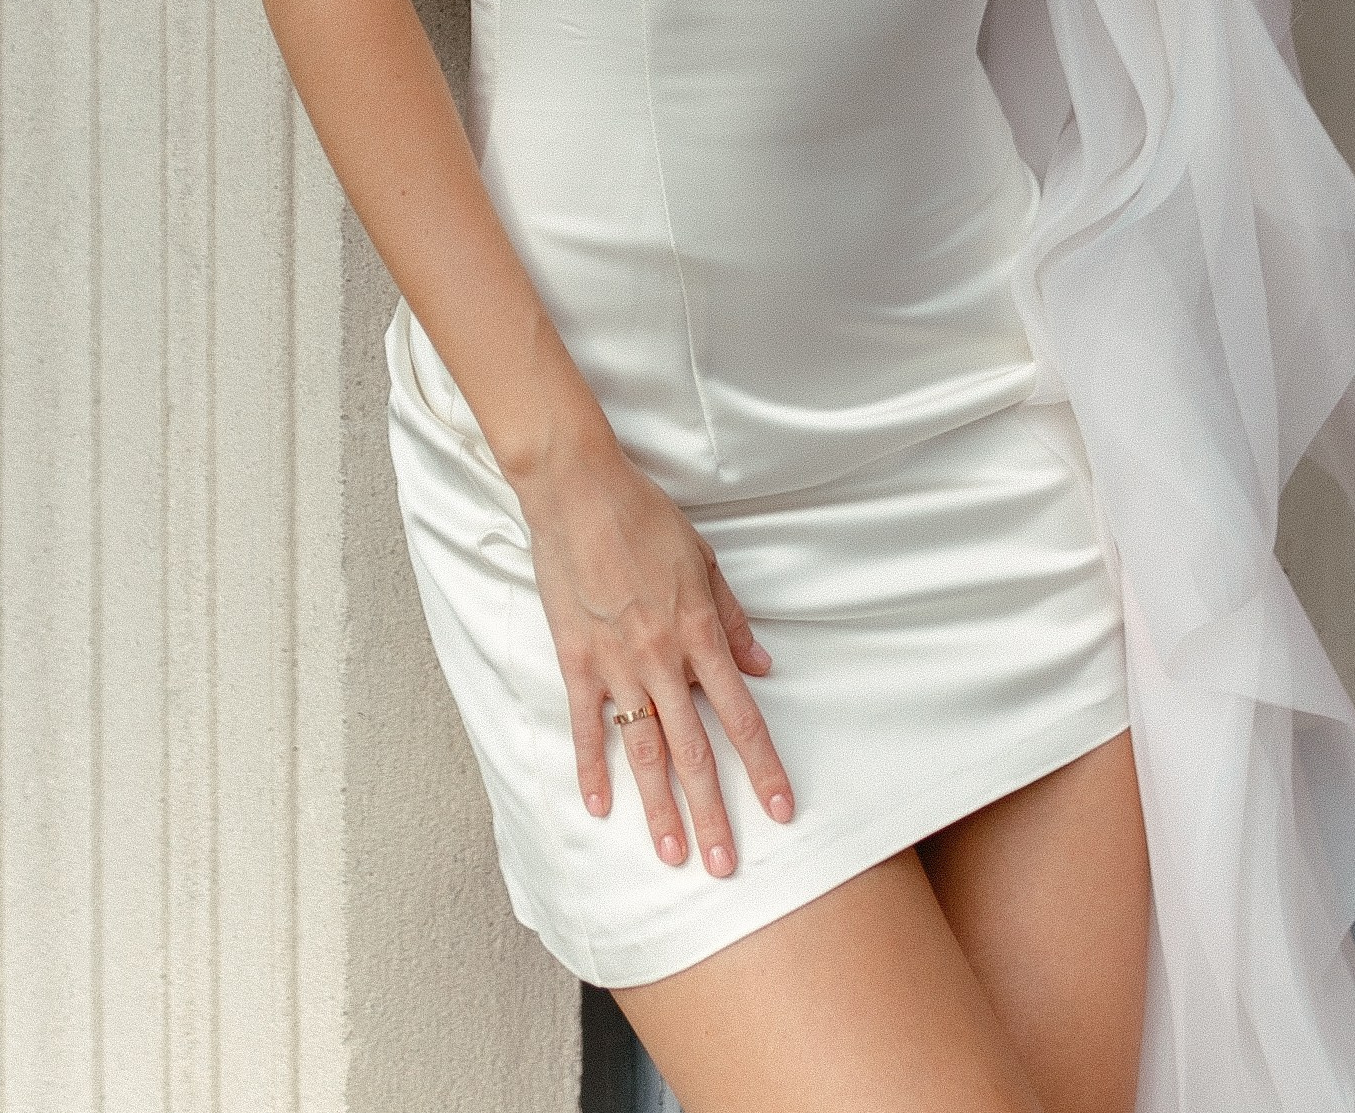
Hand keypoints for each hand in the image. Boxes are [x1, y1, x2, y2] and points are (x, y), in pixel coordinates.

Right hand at [513, 429, 794, 874]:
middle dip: (712, 813)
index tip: (779, 809)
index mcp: (699, 634)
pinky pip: (586, 724)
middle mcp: (661, 660)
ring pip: (644, 750)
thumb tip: (761, 665)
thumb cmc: (645, 516)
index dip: (762, 767)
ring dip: (658, 807)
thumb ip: (731, 619)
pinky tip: (598, 808)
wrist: (578, 489)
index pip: (741, 716)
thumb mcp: (704, 560)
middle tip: (724, 865)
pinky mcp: (575, 659)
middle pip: (695, 751)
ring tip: (671, 855)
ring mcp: (615, 664)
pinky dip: (590, 768)